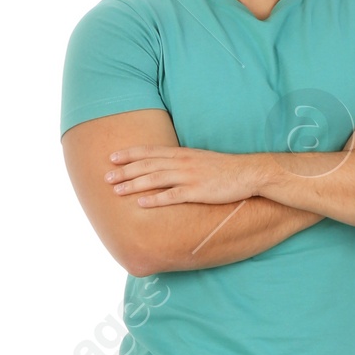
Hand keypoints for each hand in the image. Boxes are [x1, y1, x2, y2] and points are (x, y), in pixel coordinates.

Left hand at [105, 146, 271, 205]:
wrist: (248, 173)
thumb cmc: (225, 168)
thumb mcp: (200, 160)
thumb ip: (182, 162)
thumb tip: (167, 167)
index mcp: (182, 154)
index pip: (150, 151)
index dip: (130, 154)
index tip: (112, 157)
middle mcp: (182, 163)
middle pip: (147, 165)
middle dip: (125, 171)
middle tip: (106, 177)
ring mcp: (190, 177)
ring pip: (155, 179)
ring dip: (134, 184)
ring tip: (116, 190)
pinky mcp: (198, 191)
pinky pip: (172, 196)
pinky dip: (155, 199)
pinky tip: (141, 203)